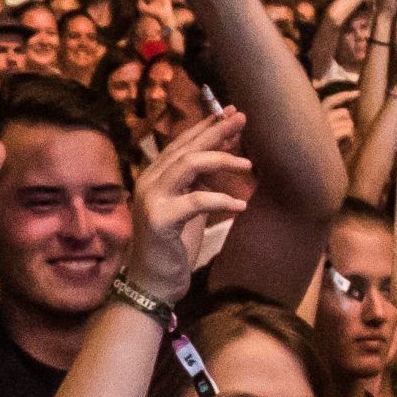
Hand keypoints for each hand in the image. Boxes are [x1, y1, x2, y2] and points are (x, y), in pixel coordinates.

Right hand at [123, 107, 255, 301]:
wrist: (152, 283)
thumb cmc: (172, 246)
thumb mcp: (188, 205)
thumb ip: (198, 180)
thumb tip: (222, 152)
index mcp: (154, 177)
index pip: (181, 143)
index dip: (207, 126)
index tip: (232, 113)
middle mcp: (148, 182)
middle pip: (186, 148)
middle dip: (216, 131)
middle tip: (242, 118)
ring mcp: (151, 199)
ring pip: (188, 165)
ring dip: (222, 160)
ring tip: (248, 164)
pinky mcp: (160, 220)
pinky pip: (197, 201)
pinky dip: (222, 200)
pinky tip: (242, 206)